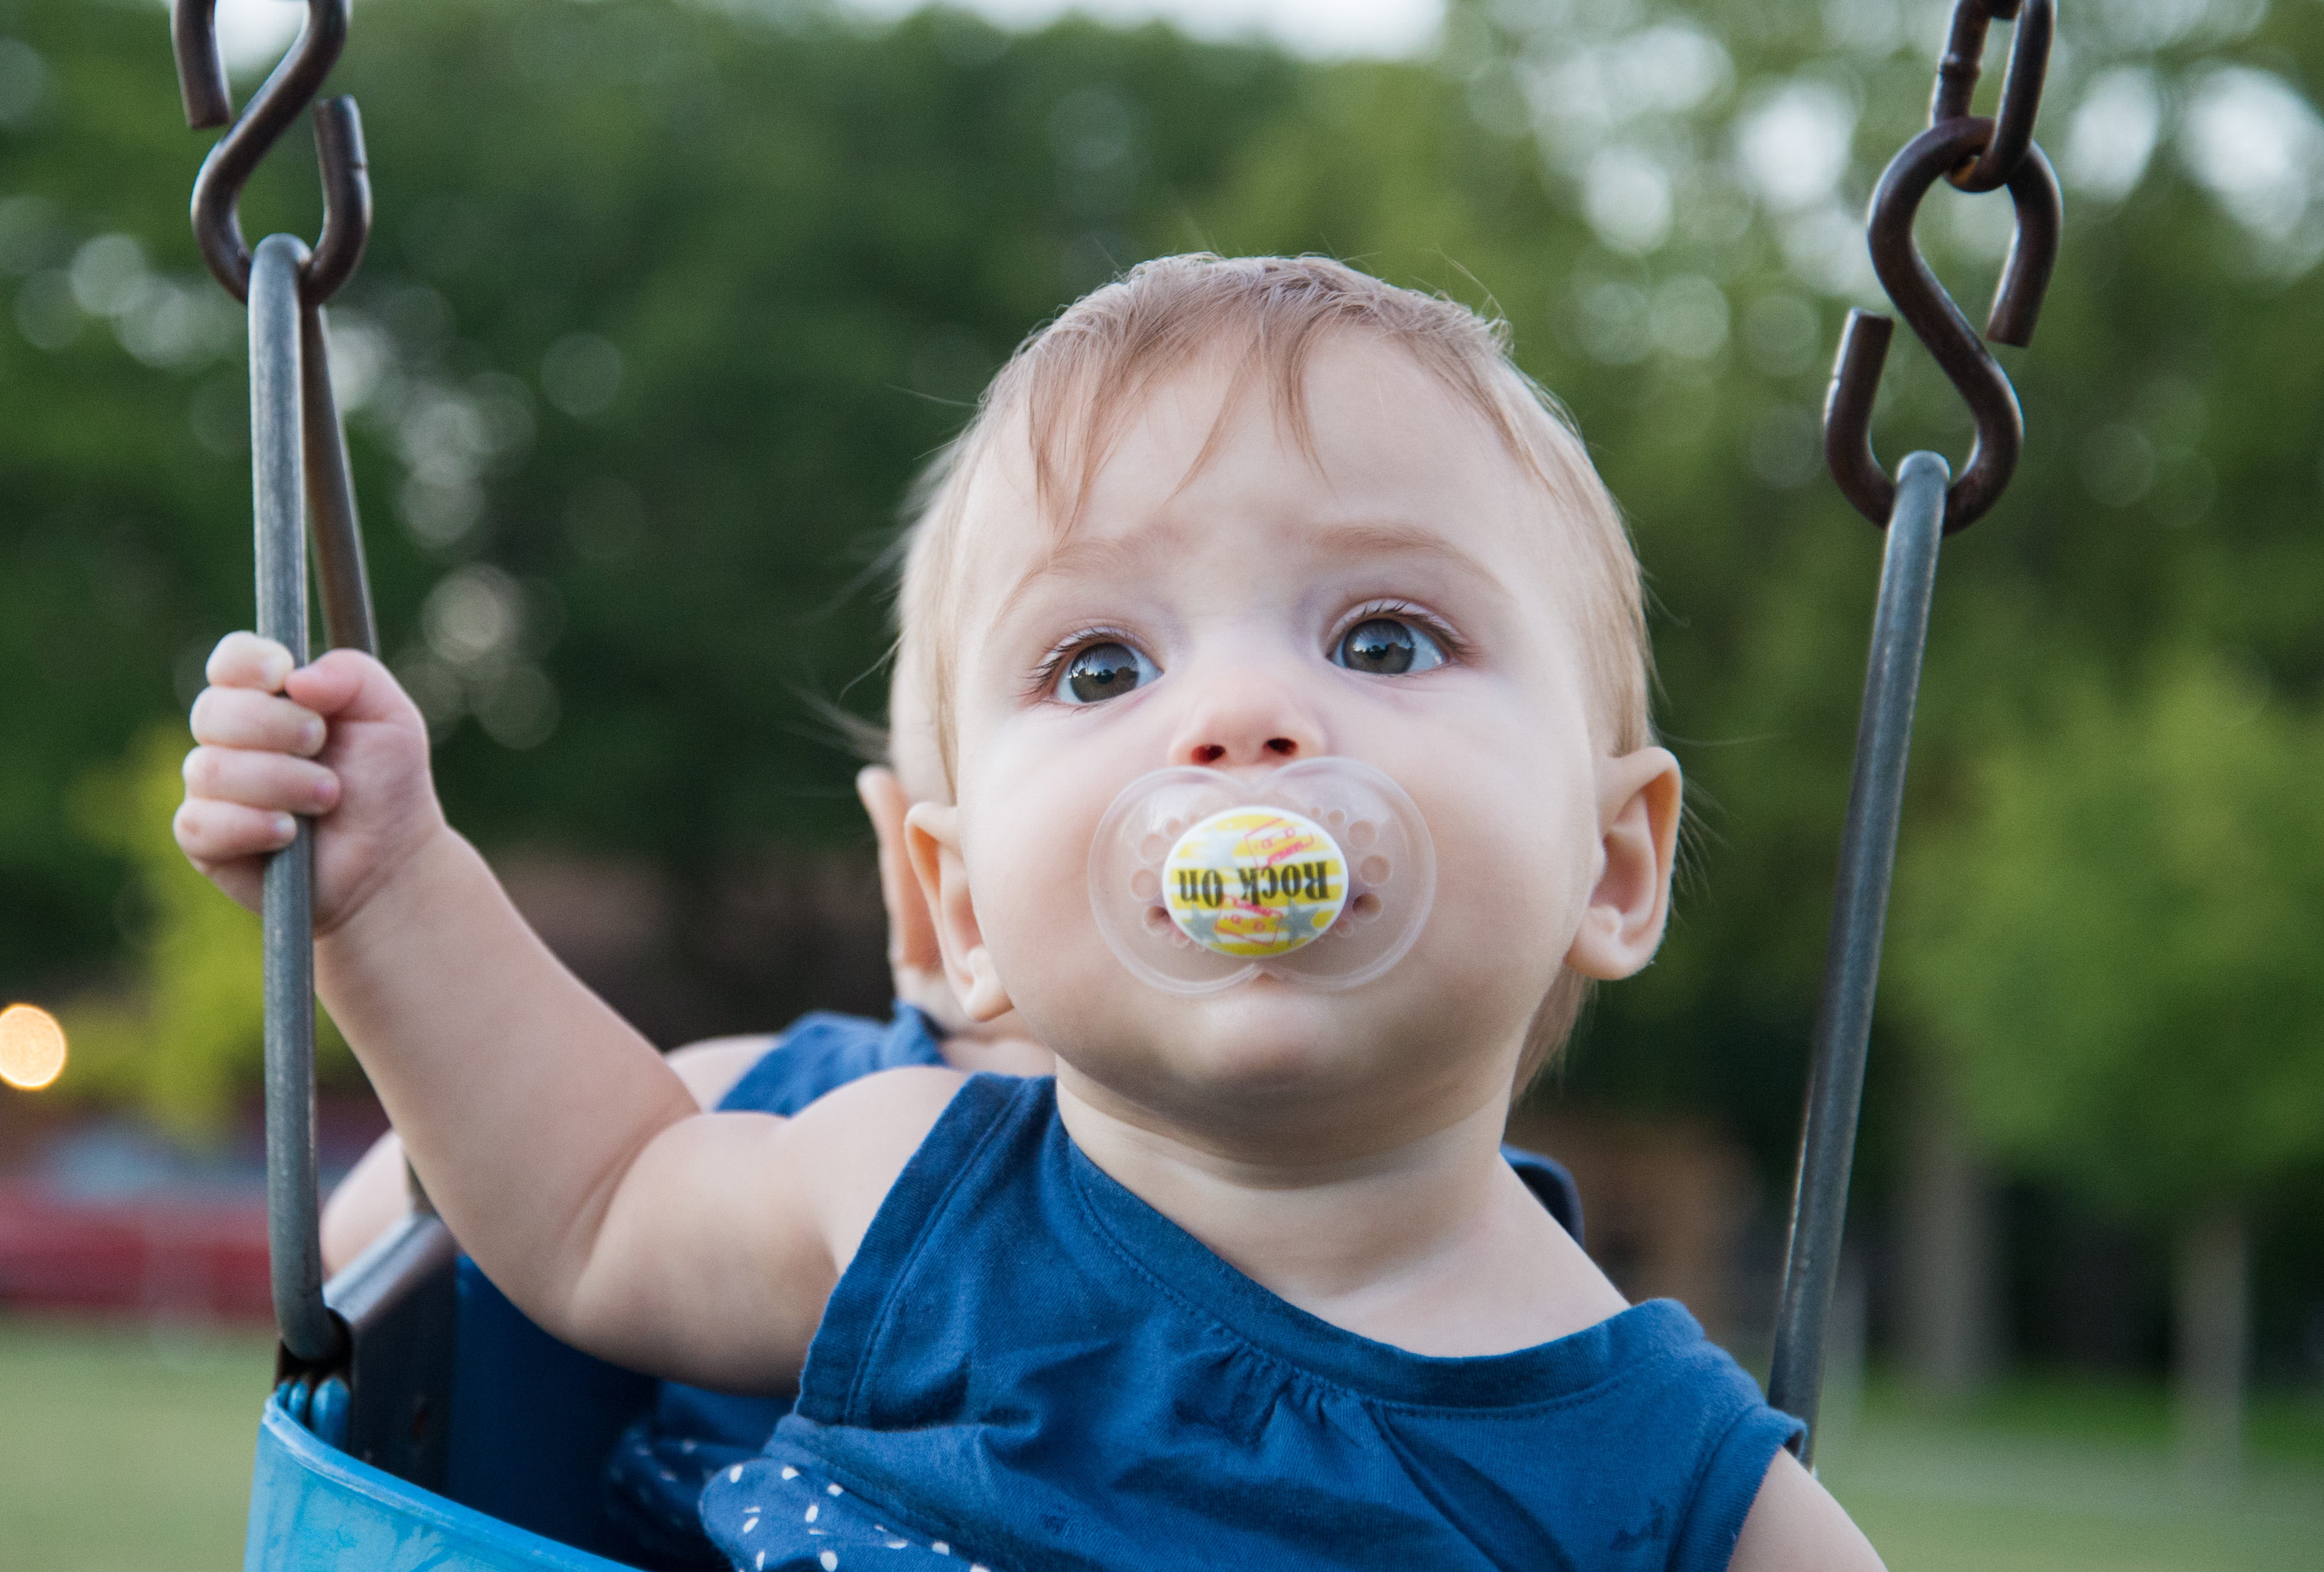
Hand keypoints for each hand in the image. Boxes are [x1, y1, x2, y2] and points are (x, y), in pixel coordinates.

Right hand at [175, 632, 445, 933]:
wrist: (389, 859)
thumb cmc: (385, 783)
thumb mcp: (390, 717)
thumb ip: (353, 676)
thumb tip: (296, 677)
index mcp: (269, 698)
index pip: (230, 661)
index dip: (246, 663)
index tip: (282, 675)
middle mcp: (230, 738)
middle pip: (213, 711)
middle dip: (274, 727)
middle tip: (321, 745)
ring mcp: (214, 788)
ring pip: (211, 770)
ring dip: (278, 782)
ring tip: (328, 797)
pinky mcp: (205, 839)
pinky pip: (200, 823)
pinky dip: (250, 825)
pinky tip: (288, 834)